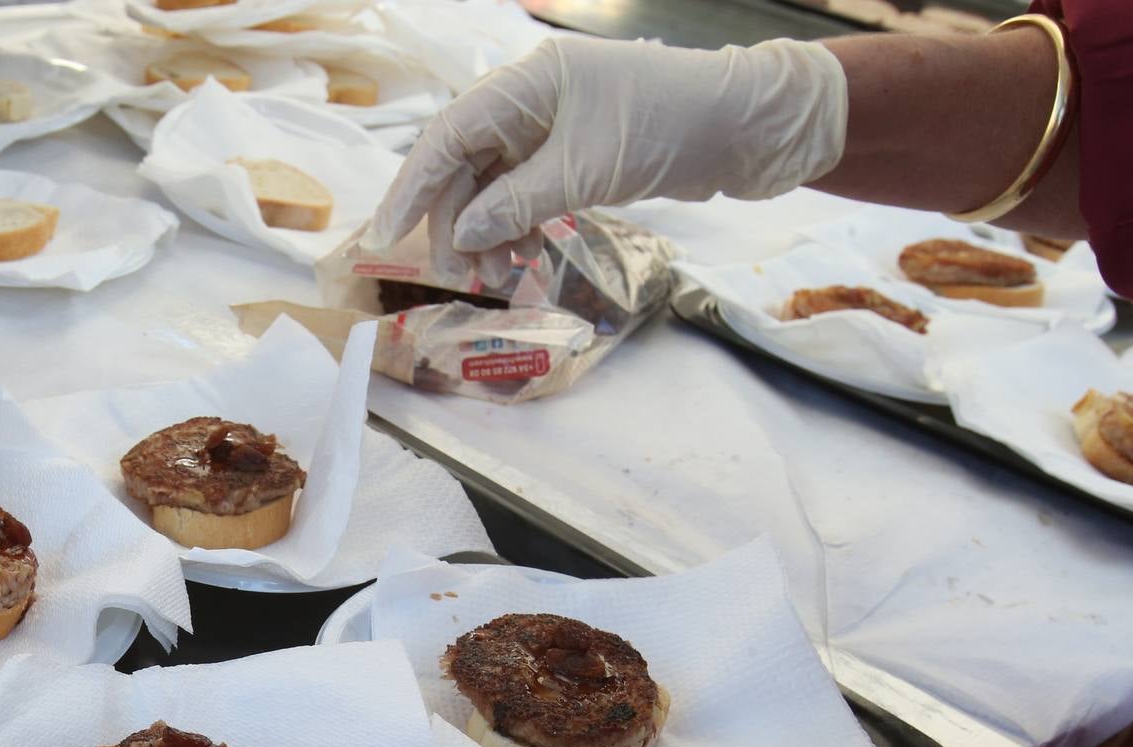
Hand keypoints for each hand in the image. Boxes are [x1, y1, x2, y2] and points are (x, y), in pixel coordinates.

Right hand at [370, 35, 846, 287]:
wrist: (747, 128)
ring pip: (493, 186)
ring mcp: (552, 128)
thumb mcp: (586, 166)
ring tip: (494, 278)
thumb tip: (463, 234)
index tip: (385, 236)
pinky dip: (515, 229)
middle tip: (456, 276)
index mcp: (528, 81)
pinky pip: (524, 194)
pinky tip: (519, 260)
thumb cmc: (668, 125)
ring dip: (486, 234)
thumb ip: (517, 201)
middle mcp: (531, 100)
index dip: (413, 187)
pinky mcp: (574, 156)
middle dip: (454, 222)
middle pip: (465, 164)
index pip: (449, 134)